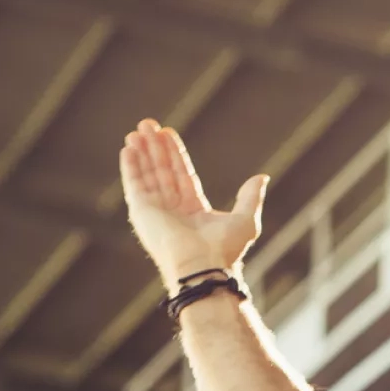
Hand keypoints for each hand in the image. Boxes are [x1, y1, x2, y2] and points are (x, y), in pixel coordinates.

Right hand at [120, 118, 268, 290]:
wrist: (202, 266)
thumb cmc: (224, 249)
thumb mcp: (245, 219)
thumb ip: (250, 197)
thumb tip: (261, 178)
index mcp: (193, 211)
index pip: (181, 174)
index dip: (175, 153)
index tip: (168, 132)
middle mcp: (172, 210)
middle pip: (162, 170)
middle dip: (155, 147)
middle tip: (148, 124)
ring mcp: (156, 211)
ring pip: (148, 174)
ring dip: (142, 152)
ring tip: (137, 130)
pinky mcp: (142, 213)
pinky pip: (134, 185)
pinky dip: (130, 167)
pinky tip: (128, 149)